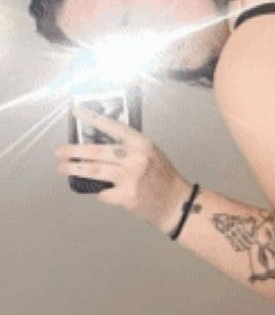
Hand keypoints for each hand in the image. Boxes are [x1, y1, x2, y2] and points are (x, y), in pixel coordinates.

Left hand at [55, 111, 191, 233]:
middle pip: (97, 152)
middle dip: (74, 151)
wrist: (175, 202)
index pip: (113, 127)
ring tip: (62, 168)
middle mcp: (135, 158)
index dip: (93, 119)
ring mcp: (130, 178)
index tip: (77, 112)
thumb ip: (128, 148)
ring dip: (76, 169)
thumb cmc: (162, 175)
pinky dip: (101, 193)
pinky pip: (104, 193)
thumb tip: (99, 145)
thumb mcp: (149, 153)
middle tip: (59, 152)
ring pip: (95, 171)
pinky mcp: (127, 196)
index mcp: (141, 143)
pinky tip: (104, 192)